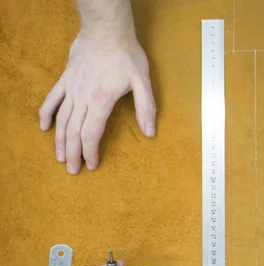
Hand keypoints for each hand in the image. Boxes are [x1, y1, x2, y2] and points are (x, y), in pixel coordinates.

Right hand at [39, 34, 155, 173]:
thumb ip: (146, 108)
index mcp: (101, 101)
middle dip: (74, 153)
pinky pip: (52, 99)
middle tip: (73, 170)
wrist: (106, 29)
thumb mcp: (142, 81)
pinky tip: (44, 127)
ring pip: (61, 119)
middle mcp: (83, 97)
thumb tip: (150, 132)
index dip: (90, 151)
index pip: (91, 133)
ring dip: (60, 140)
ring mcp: (72, 88)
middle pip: (74, 131)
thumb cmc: (126, 54)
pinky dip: (47, 114)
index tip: (91, 165)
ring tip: (61, 157)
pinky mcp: (66, 79)